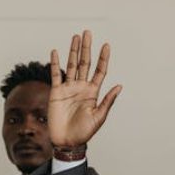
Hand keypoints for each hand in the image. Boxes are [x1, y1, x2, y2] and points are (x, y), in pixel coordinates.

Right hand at [49, 30, 121, 147]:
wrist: (67, 141)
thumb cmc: (84, 132)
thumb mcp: (99, 117)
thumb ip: (108, 100)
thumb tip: (119, 86)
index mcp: (93, 92)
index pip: (99, 71)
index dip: (103, 58)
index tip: (106, 45)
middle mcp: (81, 87)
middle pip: (84, 63)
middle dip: (86, 48)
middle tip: (87, 33)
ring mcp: (68, 88)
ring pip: (71, 65)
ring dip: (73, 51)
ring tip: (75, 37)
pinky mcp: (56, 92)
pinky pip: (55, 75)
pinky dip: (55, 64)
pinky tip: (55, 52)